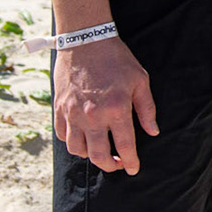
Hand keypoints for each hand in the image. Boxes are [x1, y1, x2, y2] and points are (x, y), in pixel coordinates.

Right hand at [54, 37, 158, 173]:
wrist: (85, 41)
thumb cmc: (117, 59)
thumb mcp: (140, 80)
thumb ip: (147, 109)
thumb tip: (153, 131)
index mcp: (115, 109)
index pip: (124, 146)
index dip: (130, 161)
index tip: (133, 169)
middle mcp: (91, 116)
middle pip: (98, 155)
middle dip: (109, 165)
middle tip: (117, 164)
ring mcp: (72, 114)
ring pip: (77, 150)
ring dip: (90, 155)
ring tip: (100, 150)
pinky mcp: (59, 110)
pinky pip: (62, 136)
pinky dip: (72, 142)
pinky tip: (83, 138)